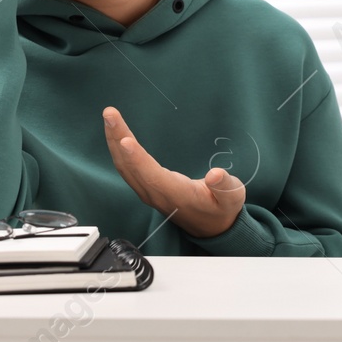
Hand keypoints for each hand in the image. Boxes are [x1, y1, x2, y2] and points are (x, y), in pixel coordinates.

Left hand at [102, 106, 245, 237]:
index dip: (137, 159)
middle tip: (109, 113)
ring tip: (109, 117)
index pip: (152, 176)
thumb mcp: (232, 198)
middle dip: (117, 138)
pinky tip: (116, 134)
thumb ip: (225, 186)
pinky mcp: (146, 187)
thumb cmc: (222, 208)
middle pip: (130, 166)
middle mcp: (157, 194)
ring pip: (125, 166)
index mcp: (177, 194)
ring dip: (114, 140)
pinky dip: (118, 149)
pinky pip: (127, 167)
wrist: (212, 228)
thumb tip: (216, 175)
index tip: (125, 140)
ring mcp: (149, 191)